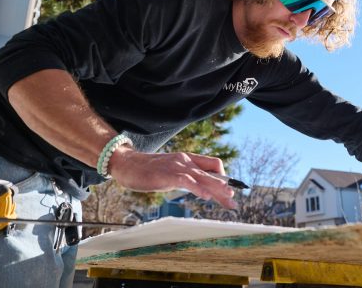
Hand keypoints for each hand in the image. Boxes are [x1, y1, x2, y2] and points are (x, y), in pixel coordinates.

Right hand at [108, 147, 236, 208]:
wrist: (127, 164)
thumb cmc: (149, 170)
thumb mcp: (172, 173)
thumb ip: (186, 178)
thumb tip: (200, 189)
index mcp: (188, 159)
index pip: (213, 164)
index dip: (223, 177)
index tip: (227, 192)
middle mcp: (186, 161)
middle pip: (212, 173)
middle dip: (224, 188)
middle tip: (233, 201)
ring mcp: (177, 166)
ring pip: (203, 177)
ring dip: (217, 188)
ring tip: (228, 197)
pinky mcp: (168, 174)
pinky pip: (187, 181)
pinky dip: (198, 189)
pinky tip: (205, 197)